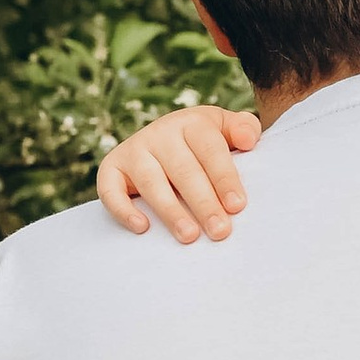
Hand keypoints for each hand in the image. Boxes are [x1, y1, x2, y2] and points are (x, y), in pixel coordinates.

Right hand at [98, 103, 260, 242]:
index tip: (237, 206)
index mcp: (192, 123)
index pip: (210, 150)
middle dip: (203, 203)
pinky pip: (110, 189)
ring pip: (152, 182)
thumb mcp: (225, 128)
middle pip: (183, 170)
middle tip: (220, 231)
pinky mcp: (111, 168)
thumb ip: (243, 129)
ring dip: (170, 211)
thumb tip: (249, 140)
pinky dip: (123, 209)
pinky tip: (142, 227)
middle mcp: (160, 133)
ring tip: (189, 236)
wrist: (164, 139)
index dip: (224, 178)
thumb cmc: (204, 143)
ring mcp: (133, 150)